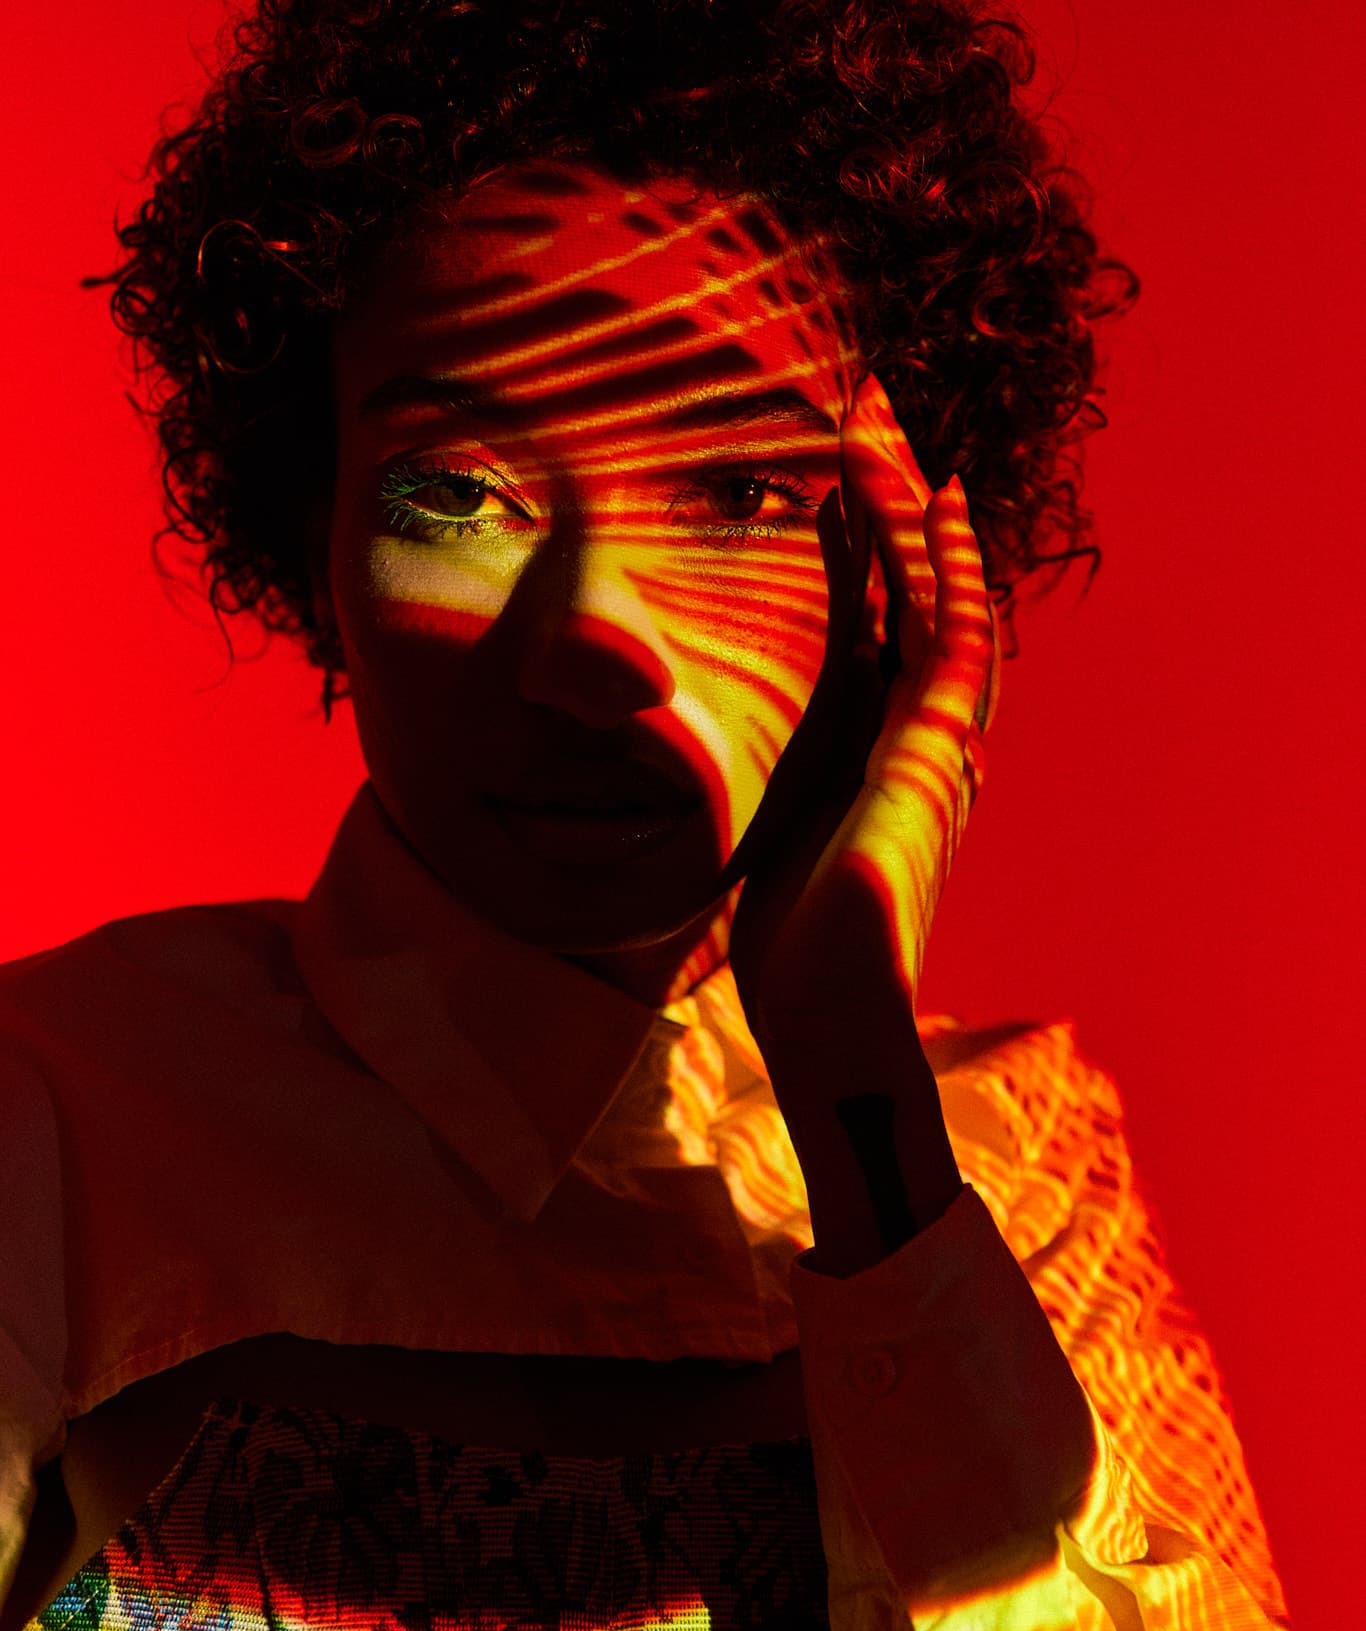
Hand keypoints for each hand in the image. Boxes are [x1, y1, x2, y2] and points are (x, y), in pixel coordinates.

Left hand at [725, 376, 997, 1092]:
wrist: (832, 1014)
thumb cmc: (795, 956)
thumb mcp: (770, 844)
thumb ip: (766, 789)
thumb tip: (702, 761)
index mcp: (879, 755)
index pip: (880, 630)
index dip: (869, 553)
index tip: (841, 485)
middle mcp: (920, 738)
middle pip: (918, 594)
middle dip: (897, 504)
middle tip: (873, 416)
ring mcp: (935, 743)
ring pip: (939, 595)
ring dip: (915, 508)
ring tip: (887, 424)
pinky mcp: (934, 753)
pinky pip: (948, 635)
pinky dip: (944, 564)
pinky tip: (932, 501)